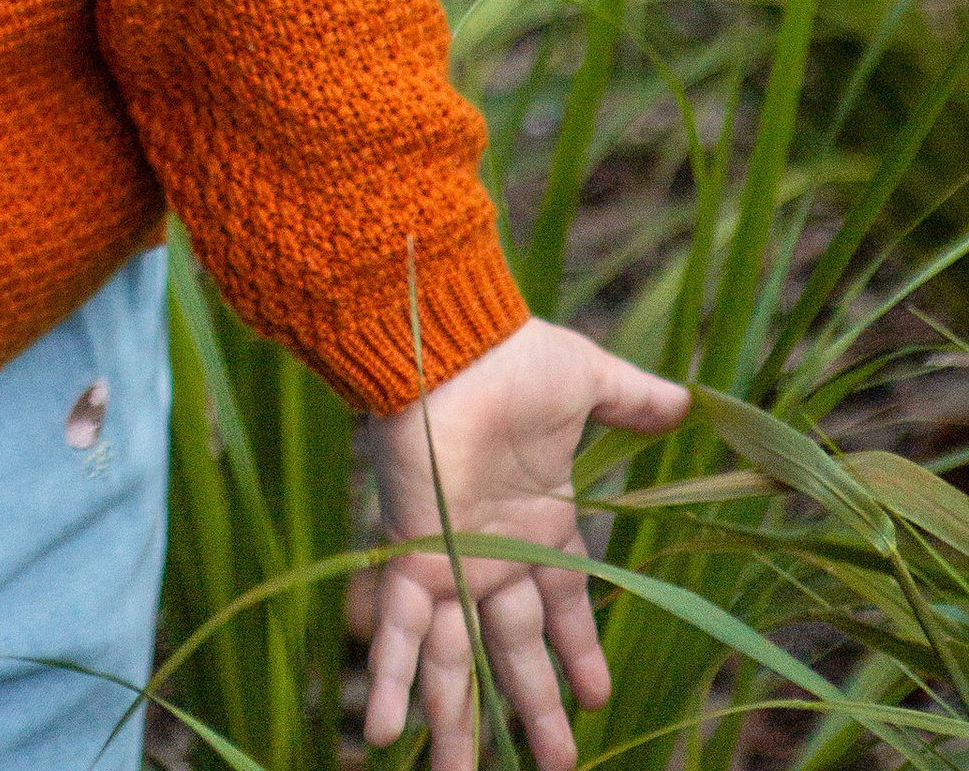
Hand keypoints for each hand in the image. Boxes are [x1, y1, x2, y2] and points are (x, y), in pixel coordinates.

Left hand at [364, 317, 689, 770]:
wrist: (451, 339)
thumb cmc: (515, 358)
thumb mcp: (589, 381)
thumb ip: (633, 399)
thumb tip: (684, 399)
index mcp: (536, 523)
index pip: (562, 607)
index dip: (578, 653)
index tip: (597, 698)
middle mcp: (492, 553)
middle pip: (516, 653)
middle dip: (536, 712)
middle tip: (557, 767)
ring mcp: (450, 560)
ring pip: (456, 661)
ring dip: (458, 723)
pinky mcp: (413, 554)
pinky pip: (399, 631)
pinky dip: (389, 680)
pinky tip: (382, 734)